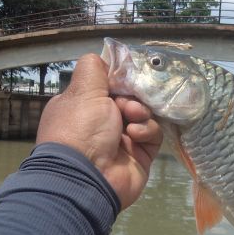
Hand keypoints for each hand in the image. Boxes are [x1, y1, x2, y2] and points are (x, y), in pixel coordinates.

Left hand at [36, 54, 161, 208]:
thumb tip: (103, 57)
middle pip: (129, 99)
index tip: (128, 76)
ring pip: (144, 116)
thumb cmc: (80, 128)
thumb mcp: (82, 91)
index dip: (119, 80)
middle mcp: (101, 124)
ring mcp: (122, 141)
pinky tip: (135, 136)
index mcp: (83, 107)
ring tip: (131, 119)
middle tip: (127, 102)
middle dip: (132, 97)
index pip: (107, 86)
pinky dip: (146, 132)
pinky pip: (153, 135)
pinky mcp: (141, 156)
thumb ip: (94, 68)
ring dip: (140, 113)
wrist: (87, 177)